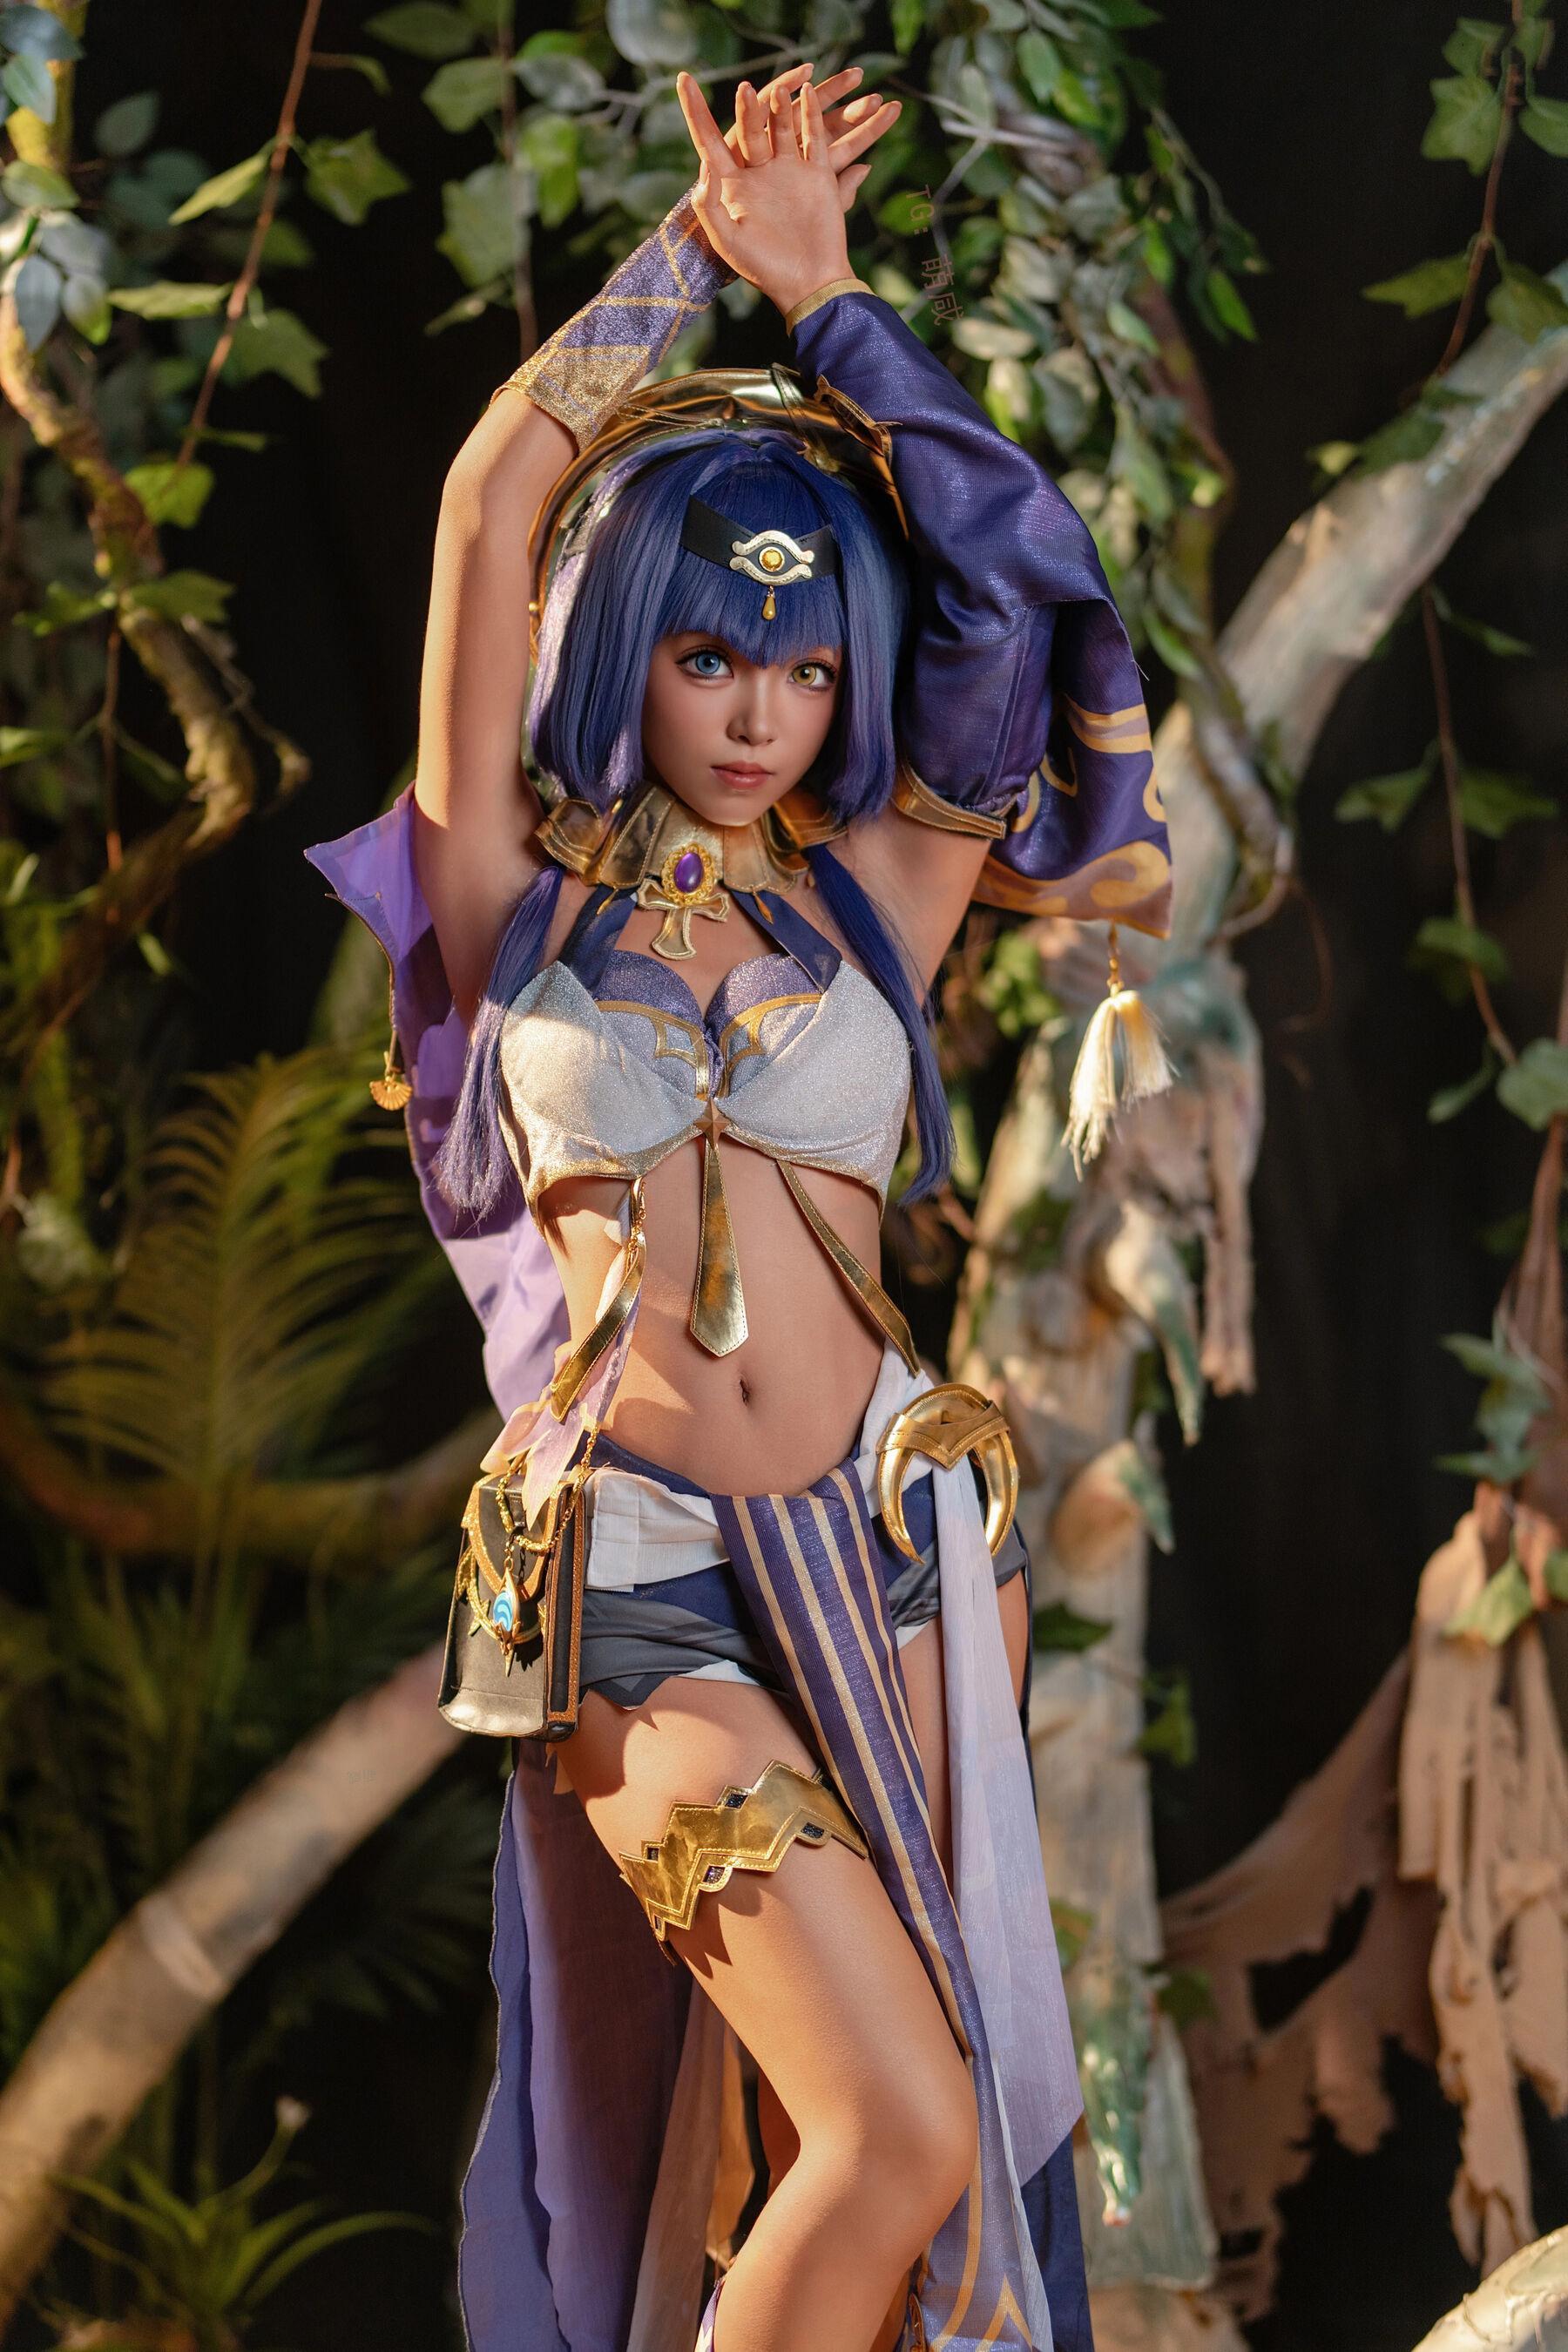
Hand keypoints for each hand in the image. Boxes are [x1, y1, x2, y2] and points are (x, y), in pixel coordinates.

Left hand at [677, 67, 899, 317]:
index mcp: (733, 186)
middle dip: (745, 110)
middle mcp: (759, 173)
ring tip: (776, 90)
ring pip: (780, 128)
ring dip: (777, 107)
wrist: (810, 284)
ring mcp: (788, 171)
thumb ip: (710, 205)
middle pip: (748, 130)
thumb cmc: (765, 268)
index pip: (708, 140)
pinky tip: (809, 91)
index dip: (695, 111)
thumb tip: (705, 165)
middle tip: (743, 91)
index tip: (684, 80)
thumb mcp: (728, 240)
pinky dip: (811, 114)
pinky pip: (813, 138)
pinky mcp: (816, 175)